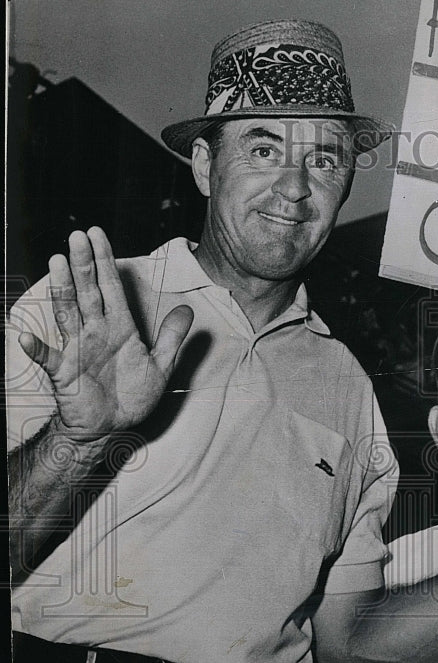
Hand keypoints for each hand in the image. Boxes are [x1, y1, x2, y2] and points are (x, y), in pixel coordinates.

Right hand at [17, 228, 193, 442]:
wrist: (112, 428)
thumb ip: (172, 337)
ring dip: (62, 289)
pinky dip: (37, 349)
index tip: (97, 234)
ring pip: (68, 312)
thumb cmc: (132, 395)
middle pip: (88, 291)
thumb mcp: (161, 365)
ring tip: (57, 262)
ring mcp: (78, 350)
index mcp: (119, 327)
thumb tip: (186, 309)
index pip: (111, 287)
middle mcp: (96, 332)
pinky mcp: (65, 373)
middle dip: (84, 264)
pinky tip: (26, 336)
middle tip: (78, 235)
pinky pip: (49, 359)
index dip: (105, 261)